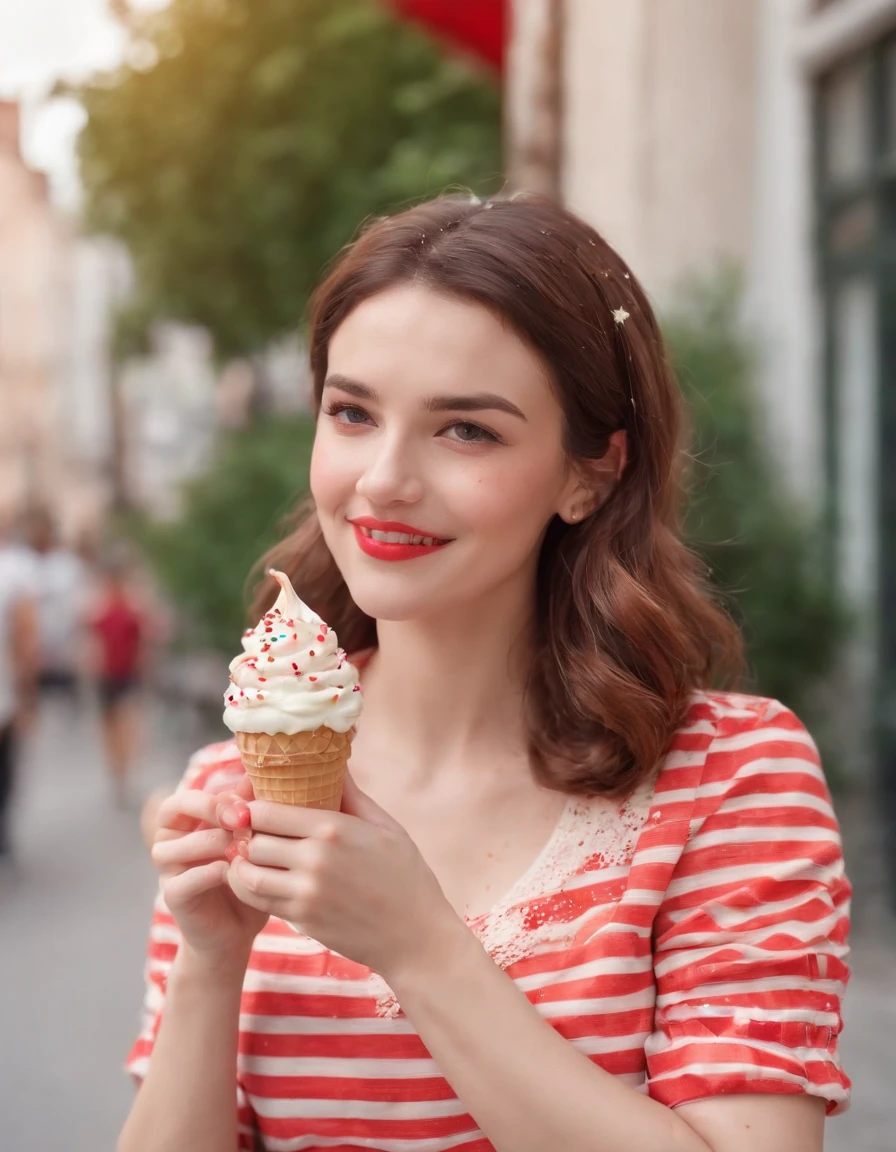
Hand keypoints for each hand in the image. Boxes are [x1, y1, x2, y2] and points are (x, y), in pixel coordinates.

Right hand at [151, 786, 267, 963]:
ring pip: (176, 845)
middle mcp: (171, 842)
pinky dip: (207, 873)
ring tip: (243, 847)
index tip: (248, 804)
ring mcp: (168, 871)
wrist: (237, 931)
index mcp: (187, 823)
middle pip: (172, 809)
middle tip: (240, 817)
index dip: (216, 795)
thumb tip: (255, 777)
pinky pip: (182, 880)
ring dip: (211, 842)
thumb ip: (250, 812)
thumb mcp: (254, 841)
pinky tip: (231, 872)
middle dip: (207, 808)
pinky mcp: (173, 897)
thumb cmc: (248, 878)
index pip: (187, 795)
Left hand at [223, 773, 463, 980]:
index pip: (266, 811)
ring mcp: (305, 892)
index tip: (257, 808)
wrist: (415, 936)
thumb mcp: (385, 827)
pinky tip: (258, 879)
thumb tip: (335, 762)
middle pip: (252, 840)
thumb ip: (352, 795)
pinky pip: (257, 900)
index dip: (254, 808)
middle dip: (248, 835)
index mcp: (333, 828)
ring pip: (247, 873)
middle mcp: (315, 859)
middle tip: (251, 833)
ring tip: (251, 857)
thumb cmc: (405, 876)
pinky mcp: (302, 919)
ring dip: (243, 864)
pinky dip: (248, 888)